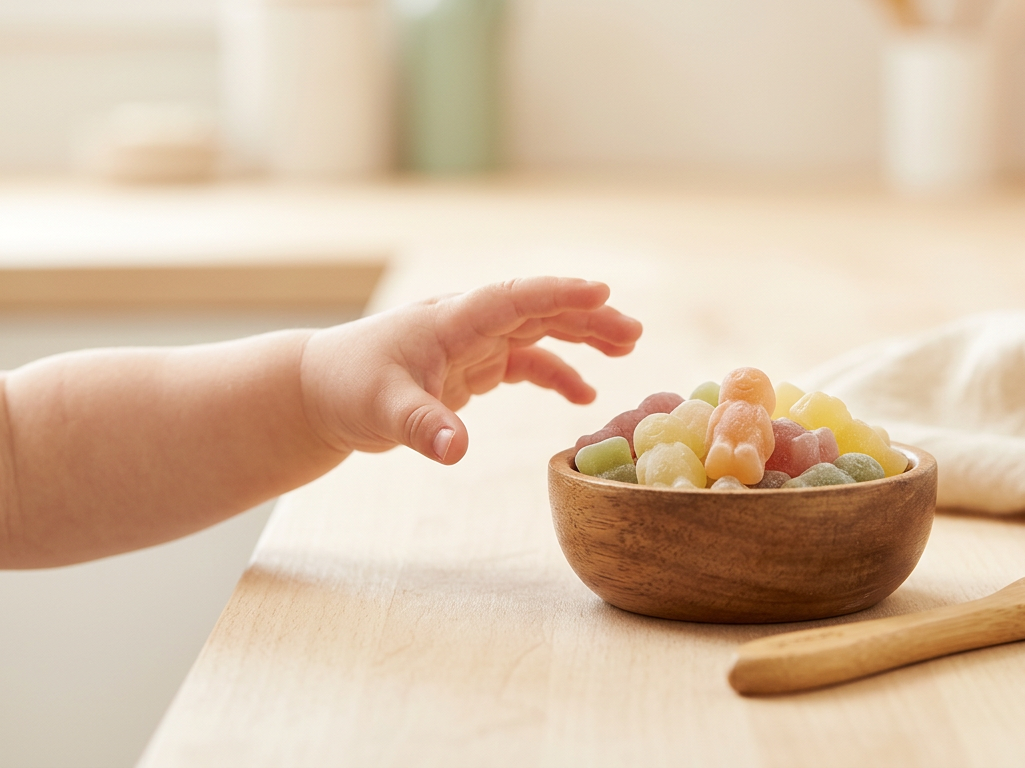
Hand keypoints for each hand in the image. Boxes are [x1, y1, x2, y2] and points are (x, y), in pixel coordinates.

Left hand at [300, 277, 641, 463]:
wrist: (320, 392)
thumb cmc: (346, 388)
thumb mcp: (381, 409)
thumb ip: (421, 426)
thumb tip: (455, 451)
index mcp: (451, 320)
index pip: (514, 298)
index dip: (558, 294)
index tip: (602, 293)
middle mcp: (468, 324)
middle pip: (539, 310)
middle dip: (587, 317)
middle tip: (633, 333)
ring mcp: (473, 344)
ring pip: (539, 330)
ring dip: (582, 336)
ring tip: (627, 349)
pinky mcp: (472, 367)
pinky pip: (526, 363)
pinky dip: (557, 373)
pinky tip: (584, 396)